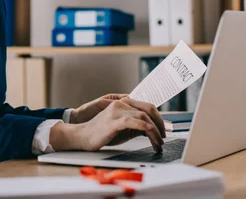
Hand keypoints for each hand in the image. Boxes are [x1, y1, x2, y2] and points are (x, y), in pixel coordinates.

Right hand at [50, 99, 165, 152]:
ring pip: (144, 117)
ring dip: (155, 131)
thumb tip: (152, 129)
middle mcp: (120, 104)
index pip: (147, 106)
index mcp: (123, 103)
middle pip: (148, 109)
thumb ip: (136, 125)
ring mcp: (117, 111)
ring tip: (158, 143)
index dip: (158, 118)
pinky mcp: (113, 122)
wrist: (82, 136)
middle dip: (160, 124)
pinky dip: (147, 130)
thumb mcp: (122, 128)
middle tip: (164, 137)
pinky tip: (151, 138)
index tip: (163, 130)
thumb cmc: (101, 133)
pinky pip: (135, 123)